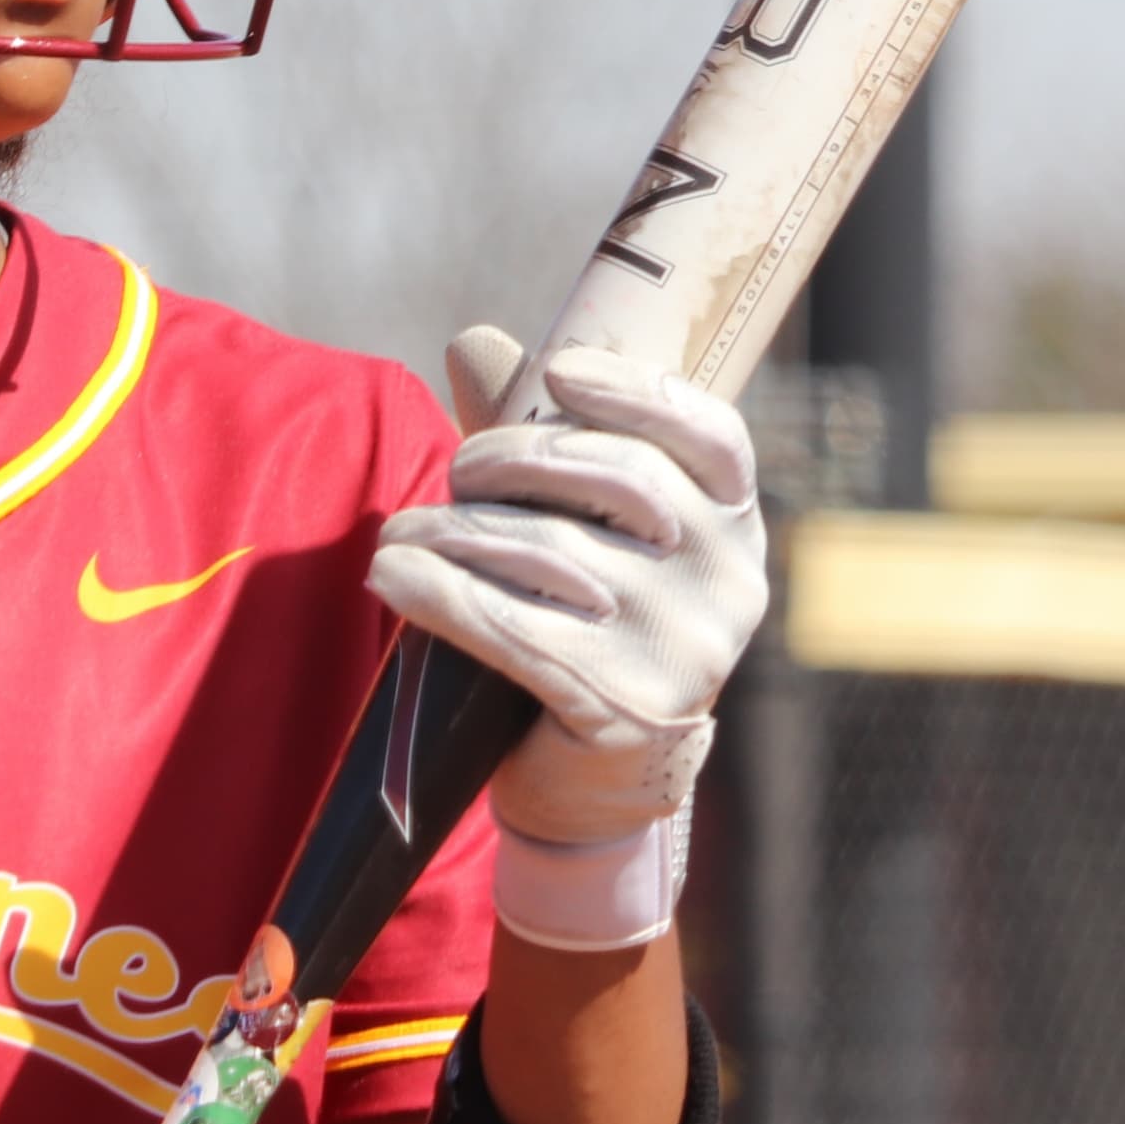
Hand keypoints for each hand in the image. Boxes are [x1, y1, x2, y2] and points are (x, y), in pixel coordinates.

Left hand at [368, 329, 765, 854]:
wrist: (592, 784)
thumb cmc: (581, 629)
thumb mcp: (576, 531)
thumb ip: (537, 436)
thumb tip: (477, 339)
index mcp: (732, 526)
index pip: (709, 435)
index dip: (634, 392)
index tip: (558, 371)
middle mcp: (727, 583)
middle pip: (613, 480)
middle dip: (509, 462)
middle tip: (450, 477)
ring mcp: (684, 650)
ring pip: (549, 553)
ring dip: (452, 533)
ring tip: (400, 536)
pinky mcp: (624, 707)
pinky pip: (515, 629)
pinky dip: (440, 593)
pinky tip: (393, 575)